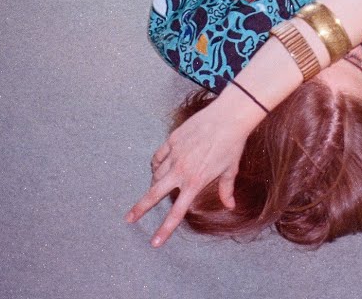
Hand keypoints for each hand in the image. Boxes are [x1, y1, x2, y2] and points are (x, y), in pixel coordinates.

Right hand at [124, 101, 249, 246]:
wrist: (227, 118)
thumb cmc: (232, 145)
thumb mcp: (230, 170)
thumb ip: (226, 190)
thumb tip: (230, 205)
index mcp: (196, 182)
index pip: (177, 211)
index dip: (165, 229)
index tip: (154, 242)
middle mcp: (181, 170)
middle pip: (154, 193)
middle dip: (140, 208)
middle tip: (129, 218)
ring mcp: (174, 154)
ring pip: (156, 174)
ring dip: (154, 183)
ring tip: (156, 187)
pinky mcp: (172, 140)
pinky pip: (158, 156)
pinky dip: (156, 164)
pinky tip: (158, 166)